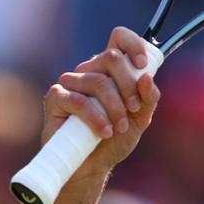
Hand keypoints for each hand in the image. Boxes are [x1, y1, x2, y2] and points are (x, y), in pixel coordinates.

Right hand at [42, 27, 160, 178]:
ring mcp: (71, 82)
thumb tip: (147, 77)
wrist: (92, 166)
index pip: (119, 37)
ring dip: (114, 107)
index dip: (133, 44)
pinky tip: (104, 132)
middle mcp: (90, 70)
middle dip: (128, 85)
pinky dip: (96, 118)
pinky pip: (78, 100)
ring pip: (97, 80)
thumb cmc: (116, 139)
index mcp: (111, 69)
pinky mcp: (55, 97)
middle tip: (134, 109)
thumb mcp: (140, 118)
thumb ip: (148, 98)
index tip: (143, 64)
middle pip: (111, 57)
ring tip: (119, 128)